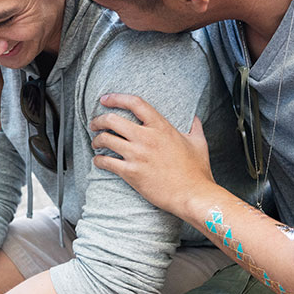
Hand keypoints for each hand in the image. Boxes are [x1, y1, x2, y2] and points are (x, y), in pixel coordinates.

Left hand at [89, 94, 216, 215]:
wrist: (192, 195)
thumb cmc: (196, 171)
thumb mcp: (199, 143)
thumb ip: (194, 127)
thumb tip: (195, 118)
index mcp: (161, 127)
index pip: (135, 103)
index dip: (116, 98)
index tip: (105, 99)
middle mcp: (146, 138)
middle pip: (112, 119)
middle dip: (99, 120)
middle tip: (94, 123)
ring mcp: (137, 155)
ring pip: (105, 139)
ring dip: (96, 140)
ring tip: (96, 143)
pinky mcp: (131, 173)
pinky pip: (106, 162)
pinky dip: (98, 160)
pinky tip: (98, 161)